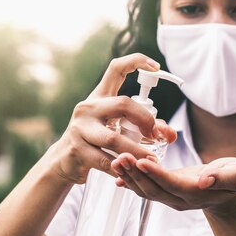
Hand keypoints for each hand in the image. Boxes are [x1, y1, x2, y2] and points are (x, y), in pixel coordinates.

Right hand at [46, 53, 176, 183]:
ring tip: (152, 162)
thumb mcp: (117, 128)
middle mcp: (88, 108)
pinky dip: (121, 168)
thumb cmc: (95, 140)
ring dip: (137, 151)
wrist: (64, 161)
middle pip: (123, 104)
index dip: (137, 61)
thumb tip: (171, 134)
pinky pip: (105, 160)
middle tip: (155, 135)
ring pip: (114, 139)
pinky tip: (128, 173)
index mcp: (99, 97)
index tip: (156, 67)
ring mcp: (80, 128)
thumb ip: (144, 128)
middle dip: (145, 120)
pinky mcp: (77, 150)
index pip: (116, 69)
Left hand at [111, 155, 235, 211]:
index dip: (156, 174)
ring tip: (116, 160)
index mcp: (196, 193)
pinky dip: (130, 182)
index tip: (141, 161)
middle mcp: (179, 199)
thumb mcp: (235, 174)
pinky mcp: (164, 193)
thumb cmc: (231, 178)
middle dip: (136, 173)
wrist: (226, 194)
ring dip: (130, 176)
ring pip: (146, 190)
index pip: (172, 184)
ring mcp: (170, 198)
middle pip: (154, 188)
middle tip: (121, 156)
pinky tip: (117, 174)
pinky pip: (144, 189)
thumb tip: (207, 180)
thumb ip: (223, 177)